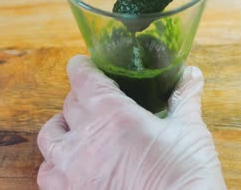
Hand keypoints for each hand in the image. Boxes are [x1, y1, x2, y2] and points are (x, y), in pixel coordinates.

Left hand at [37, 55, 224, 189]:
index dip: (82, 67)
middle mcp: (85, 139)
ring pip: (48, 139)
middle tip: (96, 99)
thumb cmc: (185, 174)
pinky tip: (74, 166)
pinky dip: (56, 166)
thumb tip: (192, 75)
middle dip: (80, 97)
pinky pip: (48, 176)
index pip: (82, 78)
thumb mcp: (190, 131)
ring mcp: (74, 172)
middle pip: (68, 105)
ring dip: (60, 129)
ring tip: (76, 131)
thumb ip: (185, 98)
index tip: (84, 64)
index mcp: (112, 114)